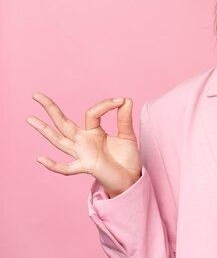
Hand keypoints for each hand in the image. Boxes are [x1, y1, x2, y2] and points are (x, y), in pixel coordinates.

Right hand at [26, 93, 141, 197]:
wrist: (130, 178)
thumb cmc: (126, 157)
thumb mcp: (127, 134)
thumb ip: (125, 118)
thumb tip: (126, 98)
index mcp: (93, 131)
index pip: (91, 113)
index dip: (105, 104)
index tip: (121, 100)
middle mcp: (83, 141)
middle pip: (63, 123)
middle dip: (50, 109)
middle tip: (36, 95)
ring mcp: (82, 154)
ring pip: (59, 140)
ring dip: (44, 130)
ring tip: (30, 118)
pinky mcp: (86, 167)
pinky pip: (66, 168)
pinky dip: (54, 165)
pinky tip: (40, 158)